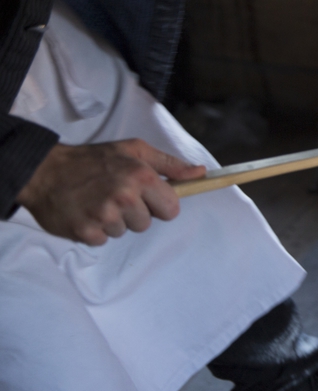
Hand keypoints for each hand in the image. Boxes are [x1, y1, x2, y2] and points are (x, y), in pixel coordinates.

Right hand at [15, 140, 205, 245]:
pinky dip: (95, 230)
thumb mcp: (134, 150)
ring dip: (114, 221)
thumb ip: (170, 164)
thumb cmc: (93, 159)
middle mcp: (124, 197)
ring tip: (97, 201)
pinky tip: (86, 212)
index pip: (172, 209)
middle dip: (135, 213)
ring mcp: (104, 216)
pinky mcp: (85, 232)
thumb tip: (200, 173)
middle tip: (115, 196)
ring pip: (124, 232)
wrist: (45, 171)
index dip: (160, 205)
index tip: (148, 199)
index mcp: (141, 177)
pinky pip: (103, 240)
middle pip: (147, 223)